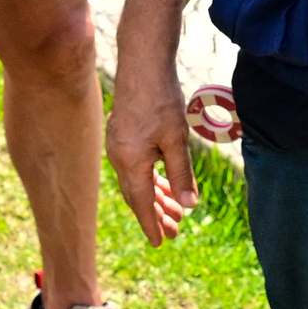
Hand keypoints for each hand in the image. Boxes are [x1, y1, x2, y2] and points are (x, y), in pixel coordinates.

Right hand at [108, 32, 202, 243]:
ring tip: (175, 212)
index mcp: (130, 162)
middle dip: (157, 215)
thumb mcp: (176, 140)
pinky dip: (150, 179)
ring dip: (156, 197)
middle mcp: (119, 158)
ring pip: (137, 181)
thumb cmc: (161, 101)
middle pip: (138, 195)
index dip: (152, 224)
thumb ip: (181, 174)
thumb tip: (189, 206)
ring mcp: (118, 147)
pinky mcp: (122, 136)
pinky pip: (135, 168)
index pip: (141, 203)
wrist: (142, 65)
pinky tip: (162, 183)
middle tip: (176, 232)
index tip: (161, 243)